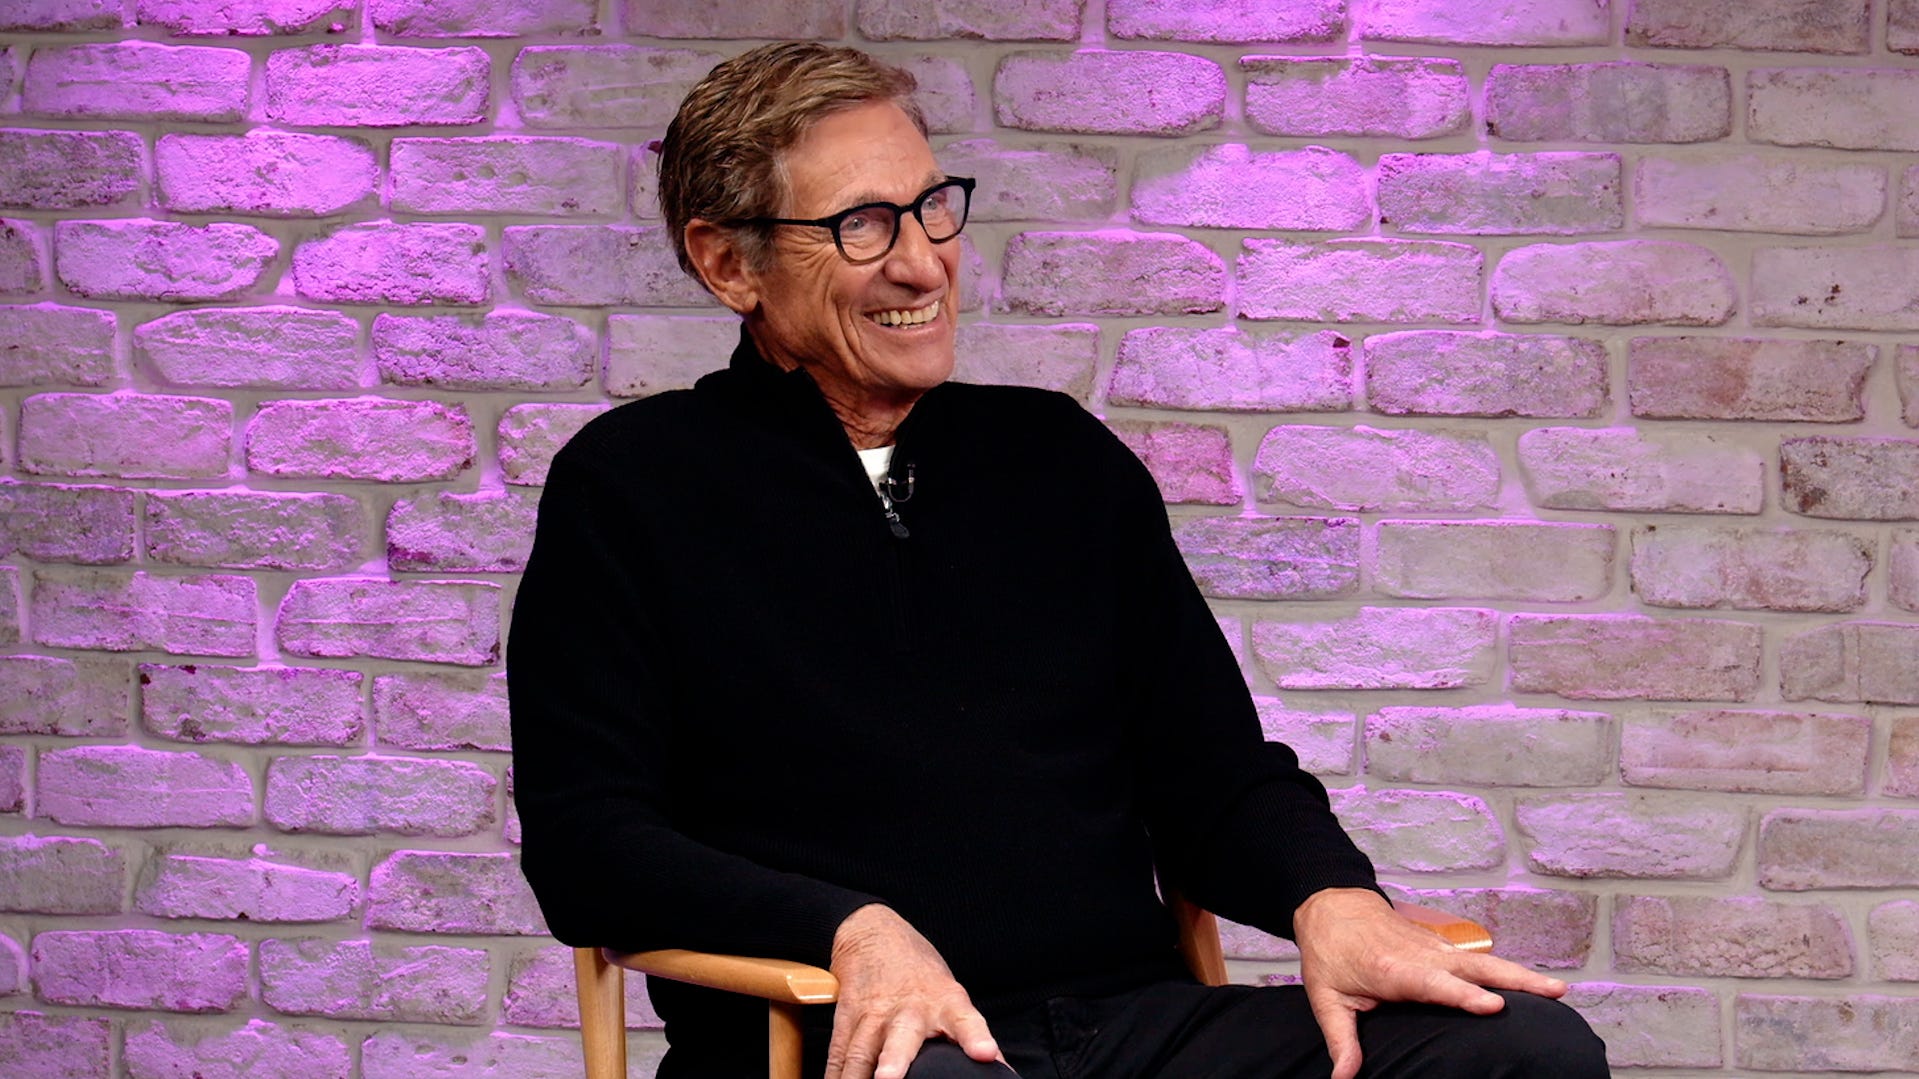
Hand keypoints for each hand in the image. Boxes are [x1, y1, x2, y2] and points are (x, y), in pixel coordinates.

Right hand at [825, 904, 1001, 1078]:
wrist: (873, 931)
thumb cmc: (920, 974)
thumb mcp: (950, 994)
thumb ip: (968, 1032)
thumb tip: (999, 1066)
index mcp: (944, 1001)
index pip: (965, 1019)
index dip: (975, 1037)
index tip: (985, 1053)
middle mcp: (908, 1009)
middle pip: (901, 1037)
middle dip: (894, 1061)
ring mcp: (874, 1013)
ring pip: (860, 1050)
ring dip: (854, 1076)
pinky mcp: (847, 1016)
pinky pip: (839, 1052)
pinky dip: (835, 1075)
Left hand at [1294, 888, 1567, 1078]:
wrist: (1332, 906)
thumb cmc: (1330, 952)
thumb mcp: (1325, 997)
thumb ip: (1340, 1039)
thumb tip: (1344, 1078)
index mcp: (1394, 970)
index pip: (1434, 984)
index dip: (1464, 995)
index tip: (1494, 1006)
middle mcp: (1423, 956)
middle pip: (1475, 968)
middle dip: (1514, 980)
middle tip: (1555, 992)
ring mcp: (1436, 949)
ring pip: (1484, 962)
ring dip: (1522, 975)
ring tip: (1560, 990)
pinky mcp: (1443, 949)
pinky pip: (1479, 961)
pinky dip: (1508, 970)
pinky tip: (1536, 985)